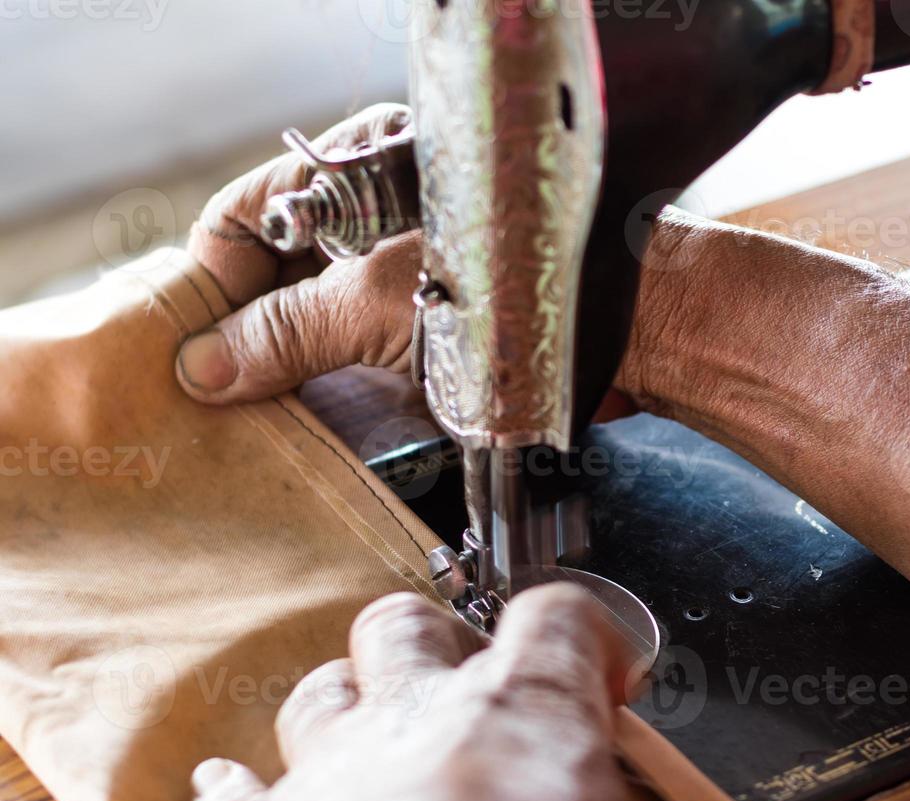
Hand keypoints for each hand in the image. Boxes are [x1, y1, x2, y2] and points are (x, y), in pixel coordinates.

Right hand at [174, 102, 696, 415]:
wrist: (634, 330)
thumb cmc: (521, 288)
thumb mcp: (380, 303)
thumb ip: (289, 331)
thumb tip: (203, 367)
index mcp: (360, 171)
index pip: (248, 210)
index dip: (209, 272)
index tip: (181, 337)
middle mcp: (377, 219)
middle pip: (274, 272)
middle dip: (235, 330)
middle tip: (200, 393)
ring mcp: (406, 279)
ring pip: (312, 322)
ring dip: (276, 370)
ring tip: (237, 420)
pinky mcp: (432, 333)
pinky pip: (356, 361)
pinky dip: (323, 393)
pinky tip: (295, 427)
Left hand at [193, 586, 887, 800]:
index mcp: (529, 717)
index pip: (561, 619)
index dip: (585, 629)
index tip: (603, 665)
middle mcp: (422, 721)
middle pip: (413, 628)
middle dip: (436, 639)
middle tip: (462, 674)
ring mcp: (334, 772)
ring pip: (323, 692)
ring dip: (343, 699)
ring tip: (365, 718)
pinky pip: (235, 796)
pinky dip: (237, 794)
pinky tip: (231, 790)